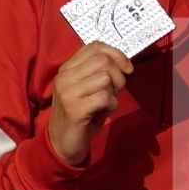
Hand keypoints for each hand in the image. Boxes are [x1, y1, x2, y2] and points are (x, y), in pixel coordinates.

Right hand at [47, 43, 132, 165]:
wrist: (62, 143)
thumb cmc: (81, 114)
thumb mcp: (89, 88)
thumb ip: (101, 73)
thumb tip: (125, 64)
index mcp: (68, 68)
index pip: (95, 46)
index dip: (117, 54)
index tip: (127, 69)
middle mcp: (65, 76)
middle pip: (104, 61)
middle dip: (119, 76)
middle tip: (115, 91)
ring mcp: (67, 92)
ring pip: (106, 78)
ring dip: (114, 93)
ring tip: (105, 103)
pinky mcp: (74, 108)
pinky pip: (105, 97)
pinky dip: (112, 105)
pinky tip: (104, 112)